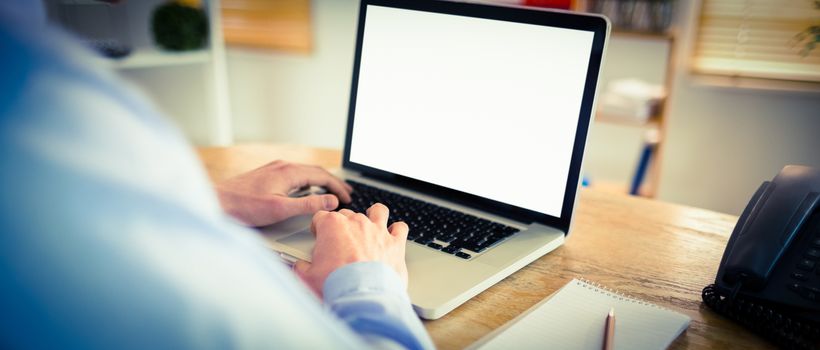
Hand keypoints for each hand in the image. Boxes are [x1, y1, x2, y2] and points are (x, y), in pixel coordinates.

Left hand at [216, 160, 352, 226]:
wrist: (217, 202)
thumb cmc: (244, 207)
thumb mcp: (281, 209)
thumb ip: (308, 205)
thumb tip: (331, 201)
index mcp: (289, 172)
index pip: (322, 176)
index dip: (338, 187)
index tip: (347, 198)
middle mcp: (282, 166)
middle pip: (316, 172)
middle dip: (333, 183)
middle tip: (346, 194)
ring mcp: (274, 169)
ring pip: (305, 172)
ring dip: (321, 182)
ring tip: (331, 191)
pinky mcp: (267, 175)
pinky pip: (295, 174)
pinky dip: (308, 182)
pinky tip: (307, 190)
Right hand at [294, 203, 408, 296]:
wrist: (363, 298)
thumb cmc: (337, 286)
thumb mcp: (308, 277)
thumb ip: (302, 268)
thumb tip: (300, 268)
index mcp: (333, 226)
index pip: (321, 217)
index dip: (318, 228)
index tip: (319, 236)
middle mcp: (357, 224)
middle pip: (348, 215)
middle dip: (343, 226)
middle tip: (341, 241)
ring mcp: (378, 231)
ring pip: (378, 211)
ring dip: (374, 216)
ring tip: (370, 226)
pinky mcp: (395, 244)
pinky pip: (400, 228)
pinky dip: (397, 231)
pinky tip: (393, 236)